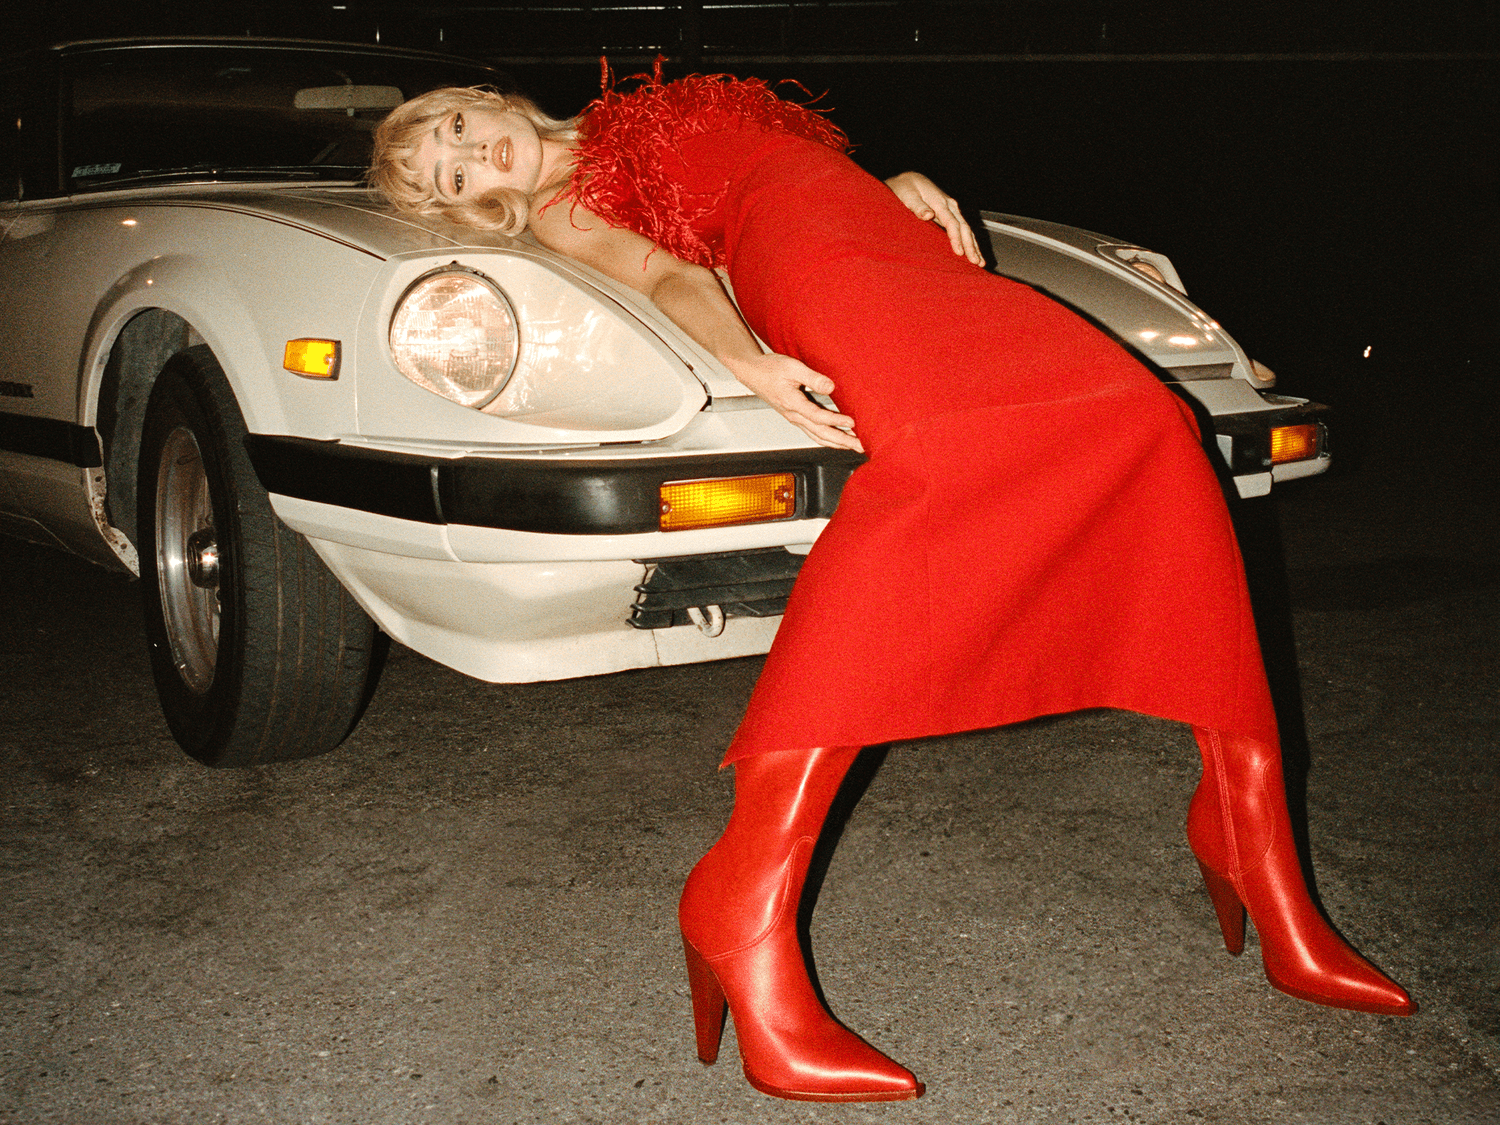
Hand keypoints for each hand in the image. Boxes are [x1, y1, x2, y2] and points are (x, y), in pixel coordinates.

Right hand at [725, 352, 863, 451]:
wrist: (752, 372)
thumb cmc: (769, 369)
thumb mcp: (792, 367)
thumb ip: (813, 377)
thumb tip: (831, 387)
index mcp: (793, 404)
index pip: (818, 417)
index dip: (836, 421)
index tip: (852, 422)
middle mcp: (794, 415)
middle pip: (821, 434)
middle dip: (843, 442)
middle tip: (860, 446)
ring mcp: (795, 418)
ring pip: (818, 437)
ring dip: (837, 443)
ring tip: (854, 446)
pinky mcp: (796, 417)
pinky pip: (814, 433)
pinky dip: (828, 439)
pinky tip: (838, 440)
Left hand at [885, 171, 983, 265]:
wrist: (909, 180)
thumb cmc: (905, 189)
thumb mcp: (908, 196)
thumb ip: (918, 206)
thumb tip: (929, 215)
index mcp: (940, 202)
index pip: (952, 223)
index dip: (956, 238)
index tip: (959, 253)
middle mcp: (950, 206)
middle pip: (964, 227)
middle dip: (971, 246)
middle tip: (976, 262)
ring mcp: (951, 210)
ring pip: (966, 229)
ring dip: (974, 246)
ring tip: (980, 262)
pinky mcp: (949, 215)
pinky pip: (962, 229)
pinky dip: (969, 241)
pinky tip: (973, 253)